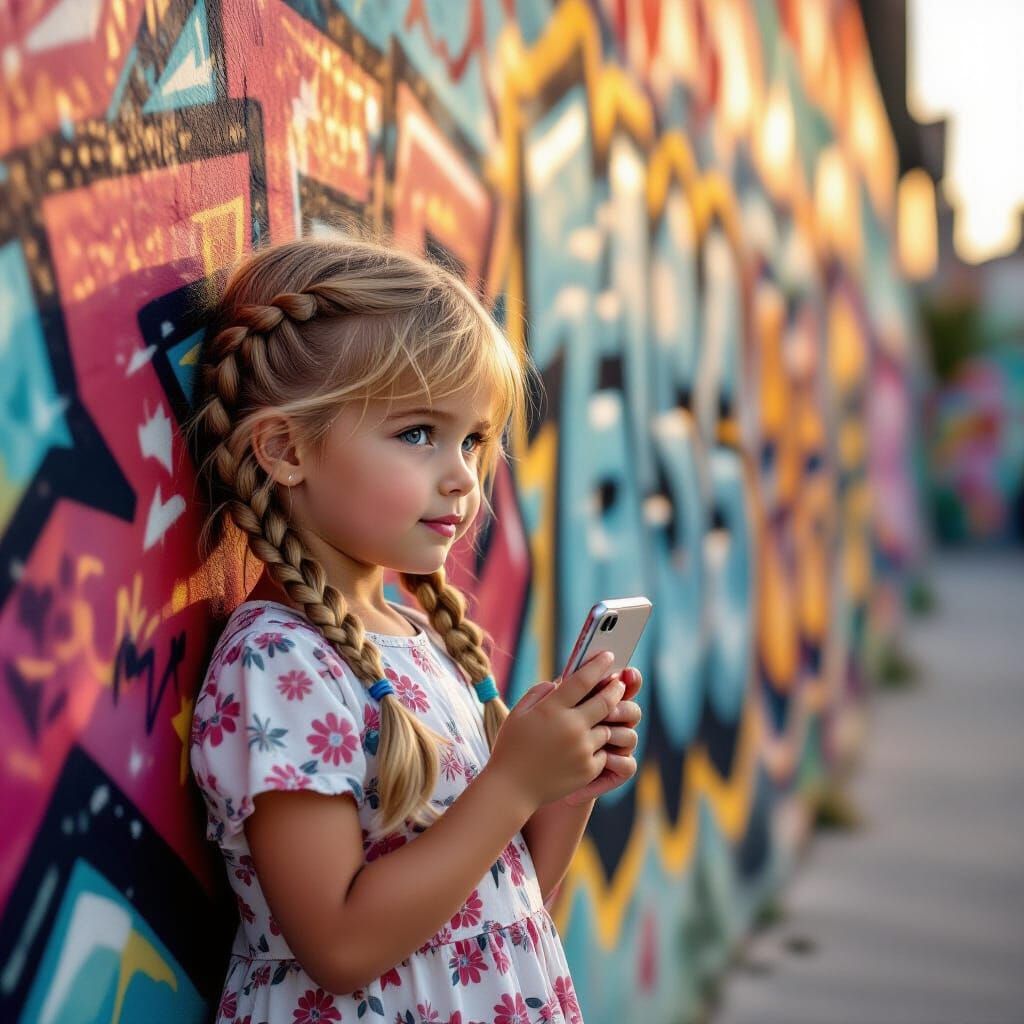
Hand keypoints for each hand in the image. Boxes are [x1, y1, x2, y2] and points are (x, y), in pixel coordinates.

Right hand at [486, 651, 626, 810]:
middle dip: (616, 688)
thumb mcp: (518, 713)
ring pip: (607, 727)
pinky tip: (592, 742)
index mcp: (552, 709)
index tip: (608, 656)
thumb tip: (559, 683)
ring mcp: (582, 749)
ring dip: (608, 719)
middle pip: (606, 701)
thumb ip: (540, 693)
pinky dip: (599, 745)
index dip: (598, 665)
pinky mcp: (588, 769)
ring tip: (605, 713)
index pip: (583, 679)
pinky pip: (603, 751)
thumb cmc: (511, 747)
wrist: (512, 788)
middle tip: (619, 682)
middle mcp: (572, 727)